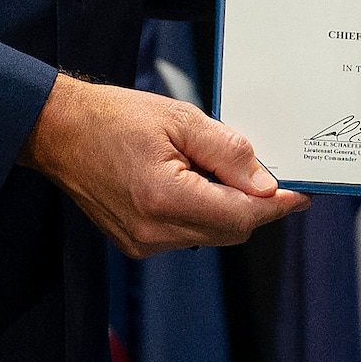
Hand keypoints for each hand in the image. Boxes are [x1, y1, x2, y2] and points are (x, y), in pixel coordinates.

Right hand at [21, 76, 306, 256]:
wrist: (60, 132)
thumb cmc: (114, 118)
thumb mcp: (180, 119)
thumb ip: (228, 151)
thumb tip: (266, 183)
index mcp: (164, 198)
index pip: (240, 216)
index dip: (276, 205)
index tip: (300, 194)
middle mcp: (153, 232)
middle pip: (230, 231)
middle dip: (254, 204)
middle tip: (266, 171)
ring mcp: (142, 243)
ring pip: (210, 234)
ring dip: (227, 207)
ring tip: (214, 165)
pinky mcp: (136, 244)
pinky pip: (187, 234)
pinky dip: (202, 211)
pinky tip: (194, 180)